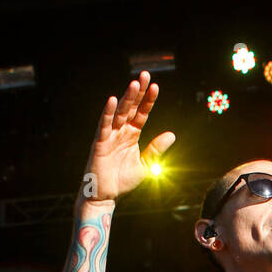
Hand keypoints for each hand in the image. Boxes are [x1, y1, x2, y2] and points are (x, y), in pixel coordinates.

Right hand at [81, 71, 175, 202]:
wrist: (107, 196)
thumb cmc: (122, 181)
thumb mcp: (146, 166)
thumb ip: (156, 149)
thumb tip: (171, 135)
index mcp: (132, 135)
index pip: (141, 113)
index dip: (148, 100)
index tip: (156, 86)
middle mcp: (121, 131)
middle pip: (131, 107)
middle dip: (138, 92)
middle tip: (145, 75)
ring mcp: (110, 136)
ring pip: (119, 112)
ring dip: (127, 98)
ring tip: (135, 83)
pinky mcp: (100, 143)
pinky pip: (104, 125)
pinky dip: (107, 113)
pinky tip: (113, 100)